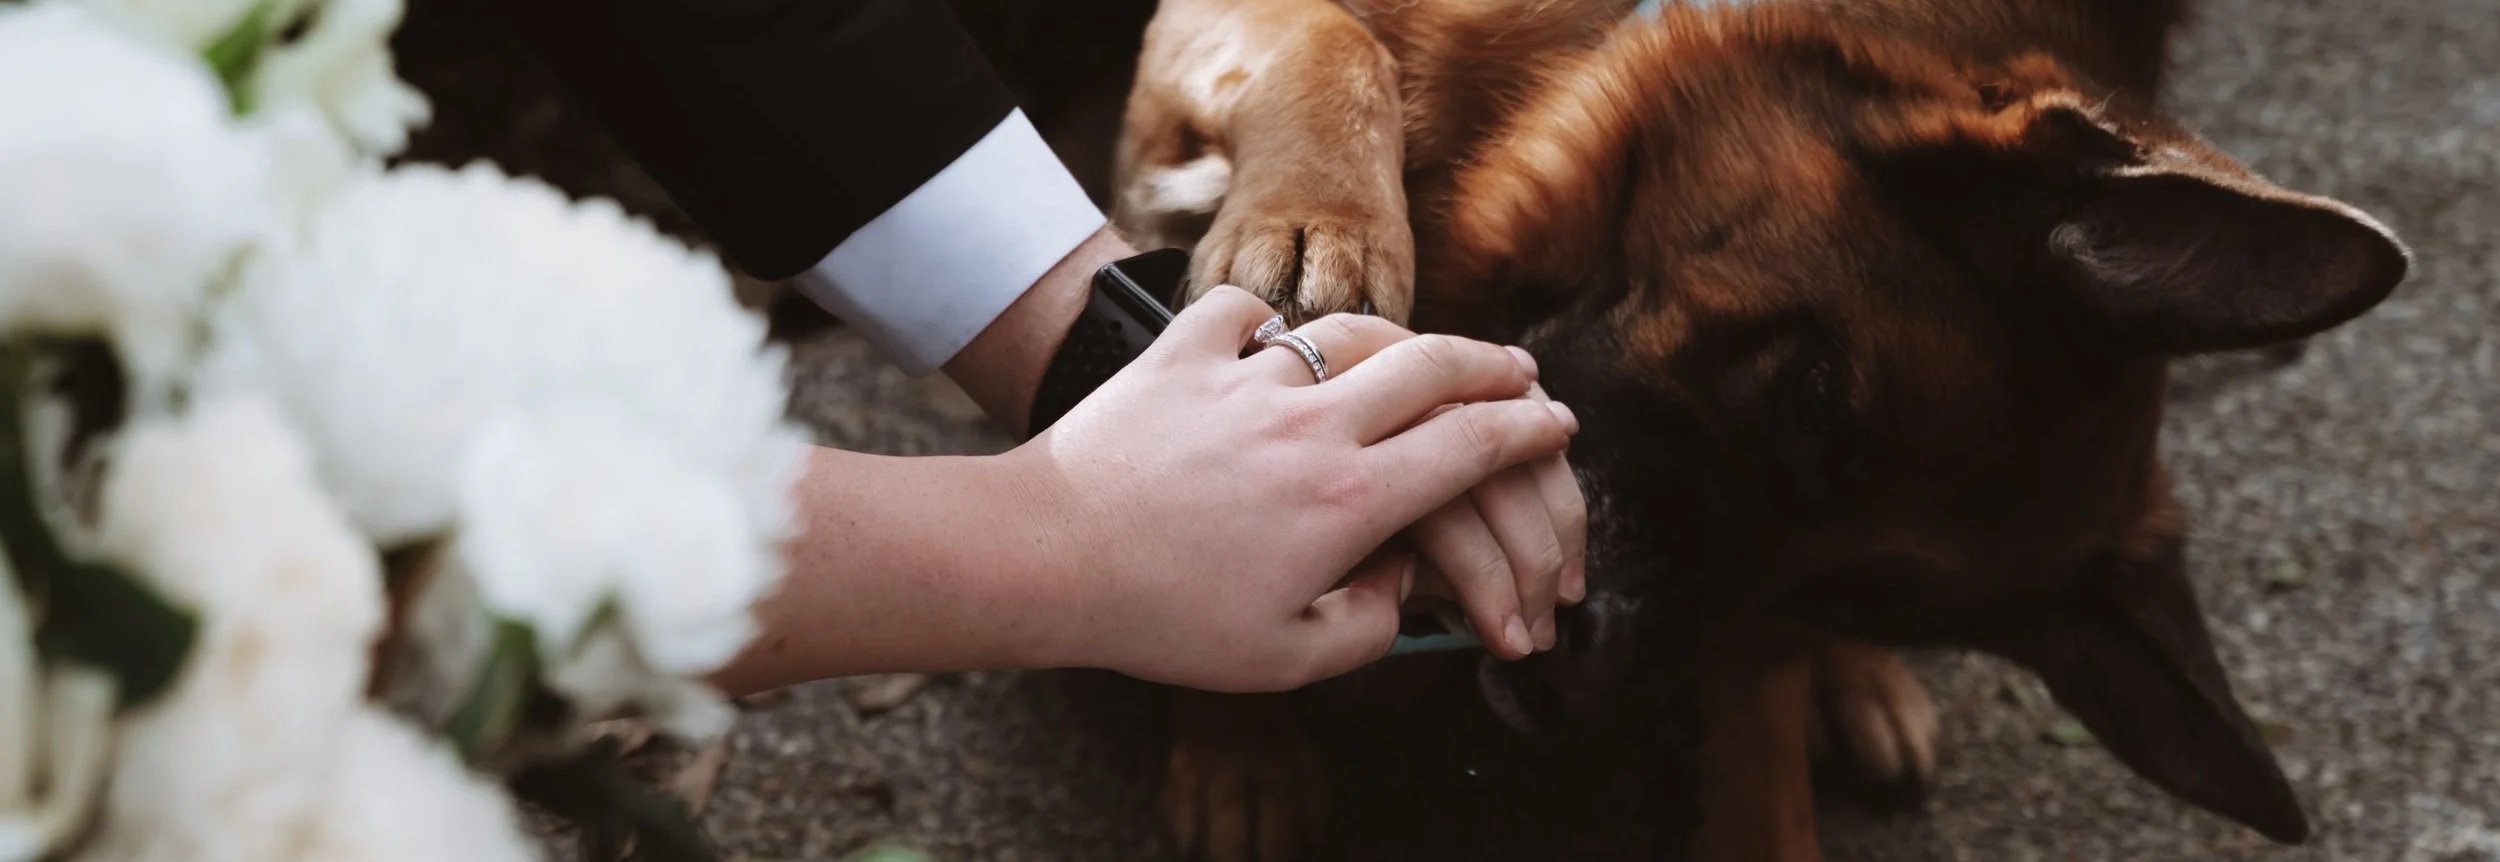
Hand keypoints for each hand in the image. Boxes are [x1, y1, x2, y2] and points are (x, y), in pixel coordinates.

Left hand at [1007, 286, 1576, 691]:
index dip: (1527, 432)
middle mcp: (1312, 426)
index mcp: (1350, 501)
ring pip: (1351, 330)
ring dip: (1403, 335)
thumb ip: (1369, 627)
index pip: (1471, 448)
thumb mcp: (1285, 659)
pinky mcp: (1180, 355)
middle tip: (1520, 373)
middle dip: (1493, 368)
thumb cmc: (1163, 621)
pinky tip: (1274, 331)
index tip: (1554, 424)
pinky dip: (1264, 316)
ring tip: (1425, 346)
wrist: (1046, 557)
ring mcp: (1245, 379)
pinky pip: (1238, 311)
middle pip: (1434, 368)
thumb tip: (1405, 587)